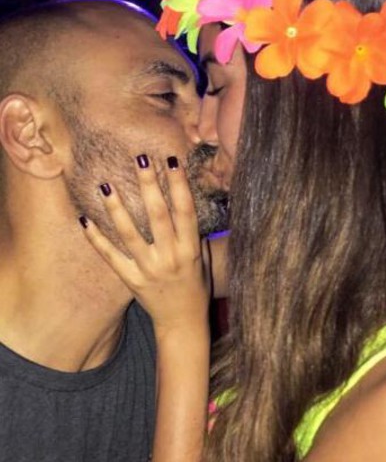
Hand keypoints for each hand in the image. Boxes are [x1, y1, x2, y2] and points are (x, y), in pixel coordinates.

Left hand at [79, 155, 208, 335]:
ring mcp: (148, 269)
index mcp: (191, 249)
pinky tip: (84, 219)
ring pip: (130, 234)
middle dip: (150, 185)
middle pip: (158, 216)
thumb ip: (196, 234)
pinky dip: (96, 239)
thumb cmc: (197, 288)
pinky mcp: (131, 280)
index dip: (179, 185)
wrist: (183, 323)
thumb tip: (186, 203)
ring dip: (117, 208)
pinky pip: (111, 257)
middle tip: (141, 159)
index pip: (185, 211)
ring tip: (106, 184)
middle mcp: (170, 257)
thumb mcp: (204, 260)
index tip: (172, 161)